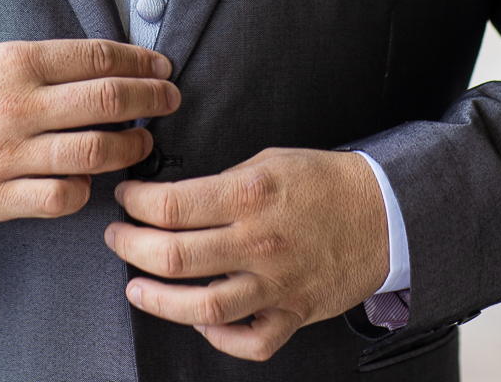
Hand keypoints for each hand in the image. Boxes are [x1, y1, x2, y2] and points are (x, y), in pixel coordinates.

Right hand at [0, 39, 178, 221]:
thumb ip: (47, 64)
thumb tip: (106, 67)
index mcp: (18, 62)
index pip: (98, 58)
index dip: (140, 61)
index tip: (160, 66)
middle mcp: (19, 107)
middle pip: (108, 101)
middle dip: (151, 99)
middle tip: (169, 98)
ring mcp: (9, 155)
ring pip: (93, 152)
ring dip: (131, 147)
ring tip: (143, 142)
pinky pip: (60, 199)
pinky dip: (87, 191)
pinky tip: (93, 181)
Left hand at [105, 147, 388, 362]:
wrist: (383, 211)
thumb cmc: (324, 181)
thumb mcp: (269, 160)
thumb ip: (223, 181)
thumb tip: (177, 196)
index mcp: (249, 195)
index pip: (171, 205)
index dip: (135, 202)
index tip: (124, 196)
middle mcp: (258, 243)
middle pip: (174, 257)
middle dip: (131, 247)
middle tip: (117, 237)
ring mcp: (275, 284)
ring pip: (202, 309)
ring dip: (158, 300)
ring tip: (136, 286)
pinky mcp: (293, 312)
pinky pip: (249, 341)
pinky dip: (218, 338)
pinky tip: (199, 322)